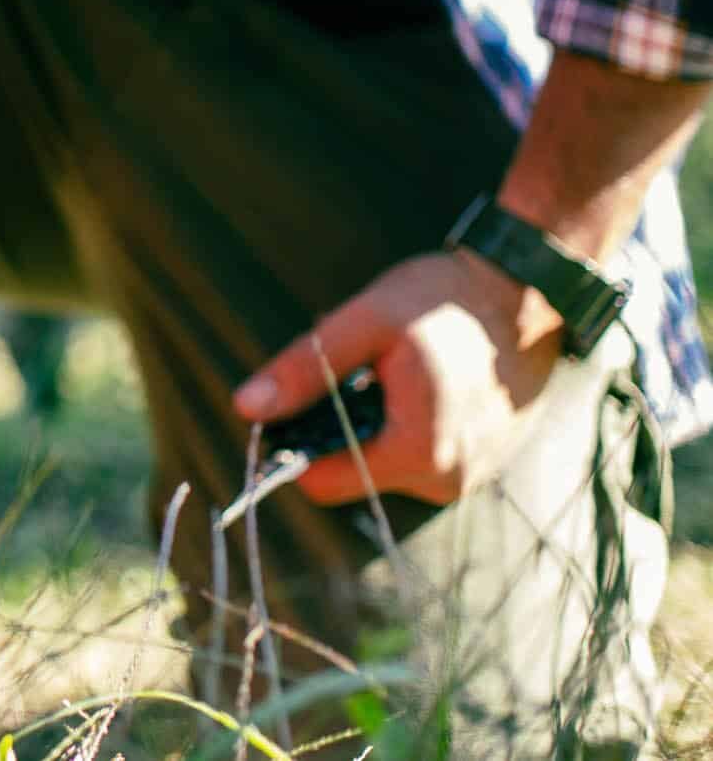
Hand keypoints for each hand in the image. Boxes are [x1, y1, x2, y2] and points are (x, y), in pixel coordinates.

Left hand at [232, 251, 563, 506]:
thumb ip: (305, 368)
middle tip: (357, 370)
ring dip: (371, 422)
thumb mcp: (365, 322)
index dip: (295, 443)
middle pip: (352, 471)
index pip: (321, 482)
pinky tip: (415, 383)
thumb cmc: (447, 302)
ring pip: (384, 463)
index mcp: (416, 453)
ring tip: (391, 372)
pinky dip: (403, 424)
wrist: (530, 296)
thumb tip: (248, 408)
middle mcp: (447, 480)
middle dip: (338, 424)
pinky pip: (419, 456)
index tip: (294, 400)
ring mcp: (470, 476)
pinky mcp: (482, 463)